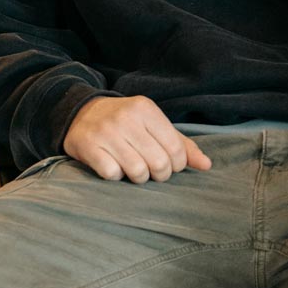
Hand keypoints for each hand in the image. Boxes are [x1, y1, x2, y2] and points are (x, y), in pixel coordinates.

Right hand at [63, 96, 212, 182]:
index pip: (176, 149)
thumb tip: (206, 165)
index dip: (177, 165)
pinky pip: (112, 174)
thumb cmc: (126, 123)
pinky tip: (113, 166)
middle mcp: (126, 117)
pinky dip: (115, 176)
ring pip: (137, 172)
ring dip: (138, 178)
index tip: (168, 165)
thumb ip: (181, 145)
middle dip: (159, 175)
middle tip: (151, 171)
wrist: (81, 112)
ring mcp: (106, 131)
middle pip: (159, 163)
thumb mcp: (153, 125)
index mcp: (146, 109)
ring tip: (133, 169)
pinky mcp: (88, 145)